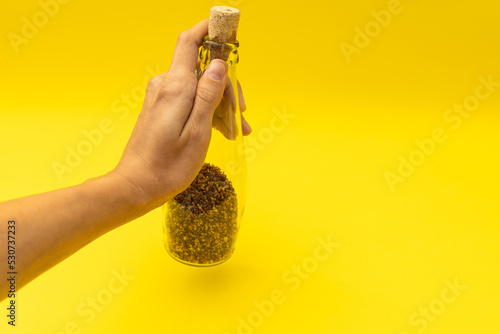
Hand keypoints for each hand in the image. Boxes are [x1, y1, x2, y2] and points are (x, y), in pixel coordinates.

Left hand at [113, 19, 250, 207]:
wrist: (137, 185)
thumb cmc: (169, 164)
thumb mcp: (198, 131)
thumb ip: (208, 94)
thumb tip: (218, 63)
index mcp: (175, 87)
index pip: (189, 41)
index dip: (209, 29)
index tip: (228, 28)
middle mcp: (166, 85)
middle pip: (202, 68)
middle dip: (226, 85)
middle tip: (242, 114)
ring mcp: (162, 96)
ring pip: (199, 86)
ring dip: (220, 103)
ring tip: (237, 129)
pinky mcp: (162, 108)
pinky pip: (190, 99)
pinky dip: (208, 110)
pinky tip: (222, 130)